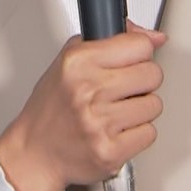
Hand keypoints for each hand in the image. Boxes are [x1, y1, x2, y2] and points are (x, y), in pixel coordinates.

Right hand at [0, 20, 165, 190]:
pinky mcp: (110, 151)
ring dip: (141, 110)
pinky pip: (149, 133)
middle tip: (125, 90)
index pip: (139, 45)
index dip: (140, 54)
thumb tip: (155, 37)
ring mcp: (99, 122)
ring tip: (117, 112)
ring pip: (154, 105)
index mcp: (78, 62)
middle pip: (152, 74)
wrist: (35, 153)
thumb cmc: (51, 109)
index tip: (132, 62)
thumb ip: (112, 41)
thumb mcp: (70, 62)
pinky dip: (137, 134)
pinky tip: (117, 131)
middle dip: (143, 82)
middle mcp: (87, 90)